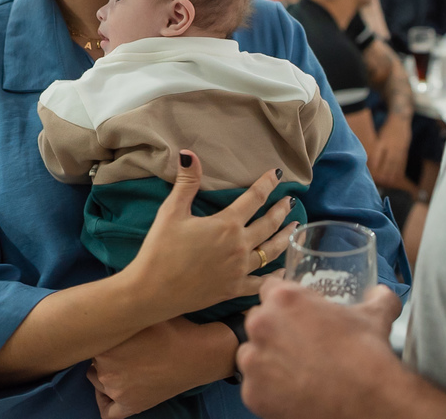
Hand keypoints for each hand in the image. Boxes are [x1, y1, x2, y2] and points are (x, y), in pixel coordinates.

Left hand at [89, 318, 228, 418]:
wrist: (200, 353)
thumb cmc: (175, 329)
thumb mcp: (145, 312)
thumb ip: (121, 313)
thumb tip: (104, 308)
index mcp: (107, 346)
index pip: (91, 341)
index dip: (103, 336)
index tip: (113, 333)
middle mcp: (107, 370)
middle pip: (93, 361)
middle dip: (105, 354)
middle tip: (125, 347)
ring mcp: (118, 391)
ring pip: (97, 382)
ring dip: (105, 374)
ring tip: (126, 363)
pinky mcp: (131, 406)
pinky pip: (108, 411)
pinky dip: (106, 402)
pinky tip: (113, 392)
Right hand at [124, 151, 297, 322]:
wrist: (150, 292)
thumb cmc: (160, 250)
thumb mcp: (171, 212)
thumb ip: (186, 182)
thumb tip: (189, 153)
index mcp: (227, 225)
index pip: (255, 198)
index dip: (267, 184)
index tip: (278, 174)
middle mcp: (239, 246)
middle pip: (268, 224)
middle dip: (281, 210)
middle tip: (291, 201)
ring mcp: (239, 270)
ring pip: (271, 251)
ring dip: (284, 237)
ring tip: (295, 227)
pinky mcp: (234, 289)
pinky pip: (261, 282)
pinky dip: (275, 275)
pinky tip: (283, 270)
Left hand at [240, 281, 403, 418]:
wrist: (366, 401)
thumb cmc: (366, 354)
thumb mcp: (375, 315)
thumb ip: (377, 297)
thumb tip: (381, 294)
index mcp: (285, 299)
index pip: (269, 287)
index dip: (283, 299)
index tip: (295, 312)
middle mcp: (262, 325)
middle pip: (258, 319)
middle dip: (274, 329)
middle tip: (299, 342)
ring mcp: (254, 361)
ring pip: (252, 353)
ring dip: (267, 358)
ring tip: (295, 369)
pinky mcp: (252, 394)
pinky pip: (254, 385)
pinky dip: (268, 388)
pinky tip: (293, 390)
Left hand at [374, 116, 411, 188]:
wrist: (401, 120)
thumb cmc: (387, 129)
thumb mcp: (380, 136)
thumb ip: (376, 148)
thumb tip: (370, 162)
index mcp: (383, 140)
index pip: (378, 153)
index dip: (375, 163)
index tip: (372, 172)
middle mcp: (392, 144)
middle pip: (388, 160)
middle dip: (384, 171)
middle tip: (381, 181)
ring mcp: (400, 147)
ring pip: (396, 162)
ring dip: (392, 173)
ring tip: (388, 182)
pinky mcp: (405, 149)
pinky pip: (402, 161)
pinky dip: (400, 169)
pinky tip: (397, 176)